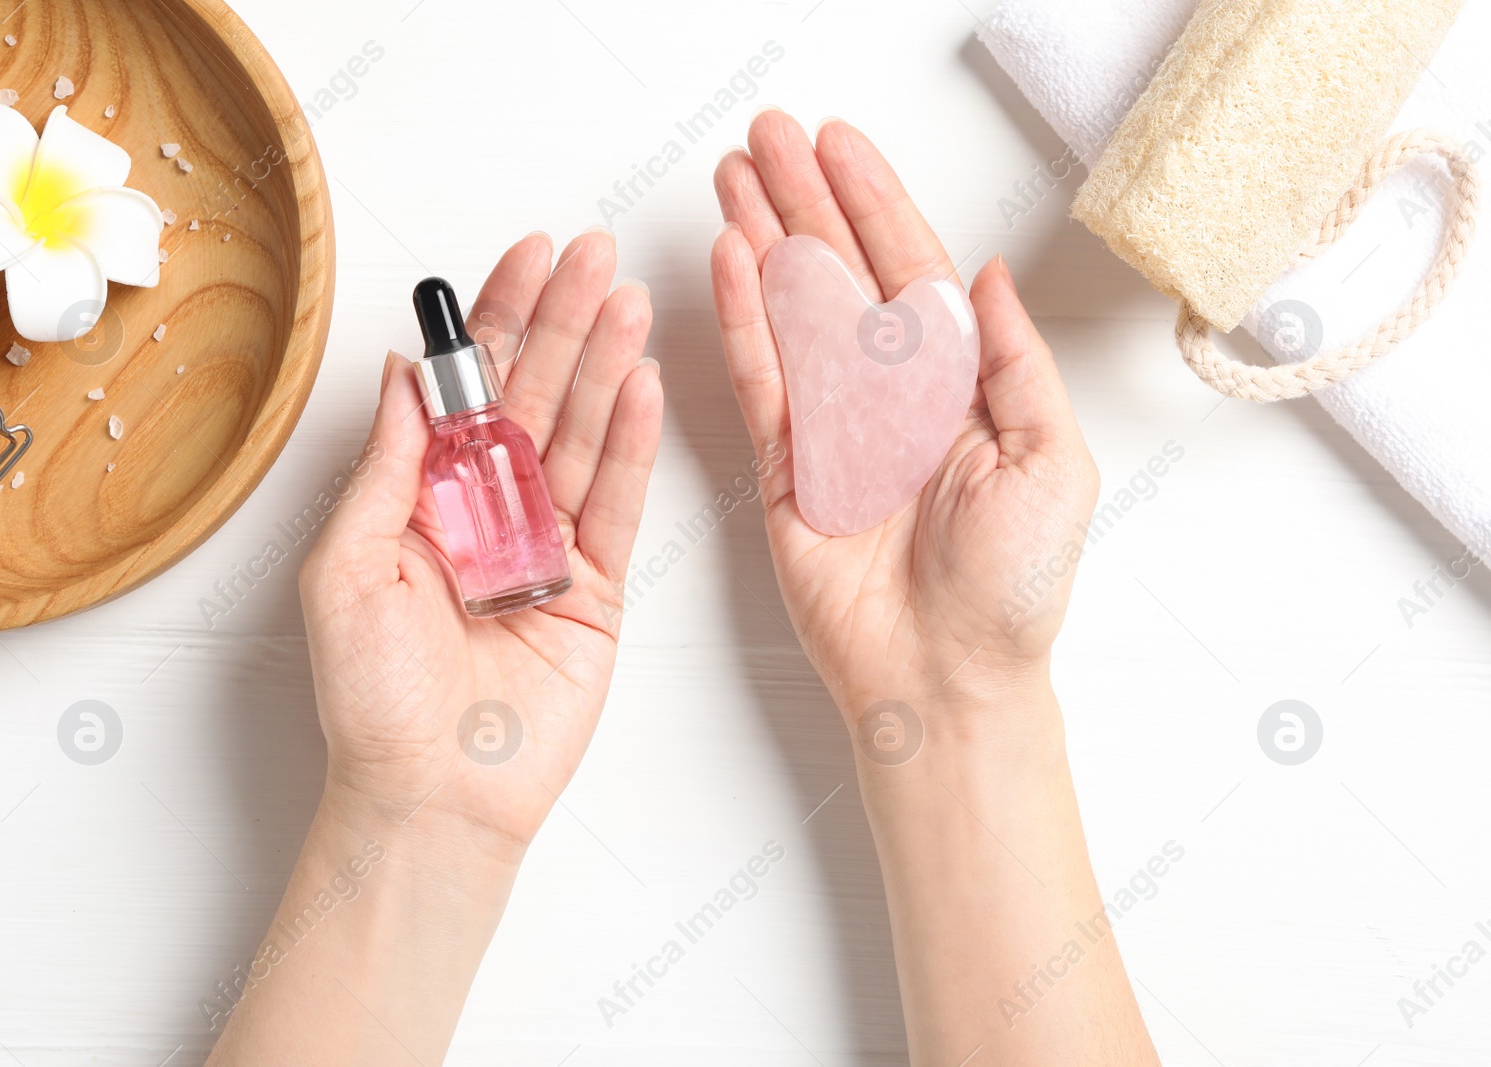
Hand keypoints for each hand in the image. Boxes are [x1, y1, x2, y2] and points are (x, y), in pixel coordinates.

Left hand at [299, 229, 660, 849]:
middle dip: (562, 322)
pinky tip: (641, 385)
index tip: (524, 257)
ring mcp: (548, 545)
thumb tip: (402, 372)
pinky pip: (618, 504)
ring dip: (605, 365)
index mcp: (423, 497)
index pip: (467, 390)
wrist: (433, 796)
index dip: (495, 321)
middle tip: (593, 256)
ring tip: (626, 302)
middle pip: (533, 397)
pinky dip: (631, 444)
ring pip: (581, 437)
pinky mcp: (598, 587)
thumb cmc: (372, 698)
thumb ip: (388, 465)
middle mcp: (489, 510)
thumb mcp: (350, 562)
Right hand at [711, 112, 1098, 726]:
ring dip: (764, 241)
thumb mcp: (1051, 462)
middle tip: (766, 137)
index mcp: (958, 385)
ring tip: (733, 177)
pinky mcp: (785, 469)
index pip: (910, 270)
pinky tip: (730, 262)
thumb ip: (1014, 363)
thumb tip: (989, 275)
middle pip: (841, 273)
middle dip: (804, 200)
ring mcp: (835, 427)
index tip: (838, 147)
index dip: (874, 203)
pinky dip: (744, 319)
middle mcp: (892, 395)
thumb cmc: (1013, 589)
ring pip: (793, 312)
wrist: (947, 677)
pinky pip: (762, 379)